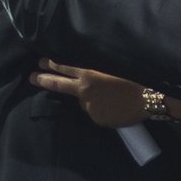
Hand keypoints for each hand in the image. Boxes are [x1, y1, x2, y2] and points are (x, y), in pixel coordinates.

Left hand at [32, 61, 147, 127]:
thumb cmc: (135, 76)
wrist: (148, 97)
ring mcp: (89, 106)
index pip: (64, 66)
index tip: (41, 62)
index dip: (51, 64)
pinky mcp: (97, 118)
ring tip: (113, 97)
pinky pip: (97, 113)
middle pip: (59, 84)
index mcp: (88, 73)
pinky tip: (117, 107)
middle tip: (31, 77)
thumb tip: (89, 74)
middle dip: (43, 79)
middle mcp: (84, 90)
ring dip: (91, 98)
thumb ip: (97, 69)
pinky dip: (103, 110)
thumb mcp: (113, 65)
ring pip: (85, 101)